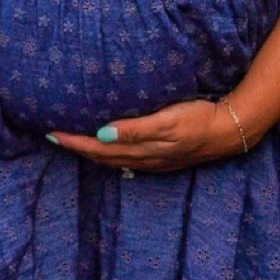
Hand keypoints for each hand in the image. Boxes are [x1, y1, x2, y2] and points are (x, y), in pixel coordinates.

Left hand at [48, 98, 247, 172]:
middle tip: (53, 136)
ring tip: (73, 141)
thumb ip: (135, 129)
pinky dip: (109, 151)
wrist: (230, 131)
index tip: (50, 133)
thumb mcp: (167, 122)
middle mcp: (142, 159)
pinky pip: (125, 157)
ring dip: (91, 151)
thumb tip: (101, 134)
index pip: (96, 148)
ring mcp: (152, 160)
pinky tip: (107, 143)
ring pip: (112, 159)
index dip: (72, 142)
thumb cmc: (198, 120)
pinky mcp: (160, 156)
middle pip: (100, 156)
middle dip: (76, 148)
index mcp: (140, 150)